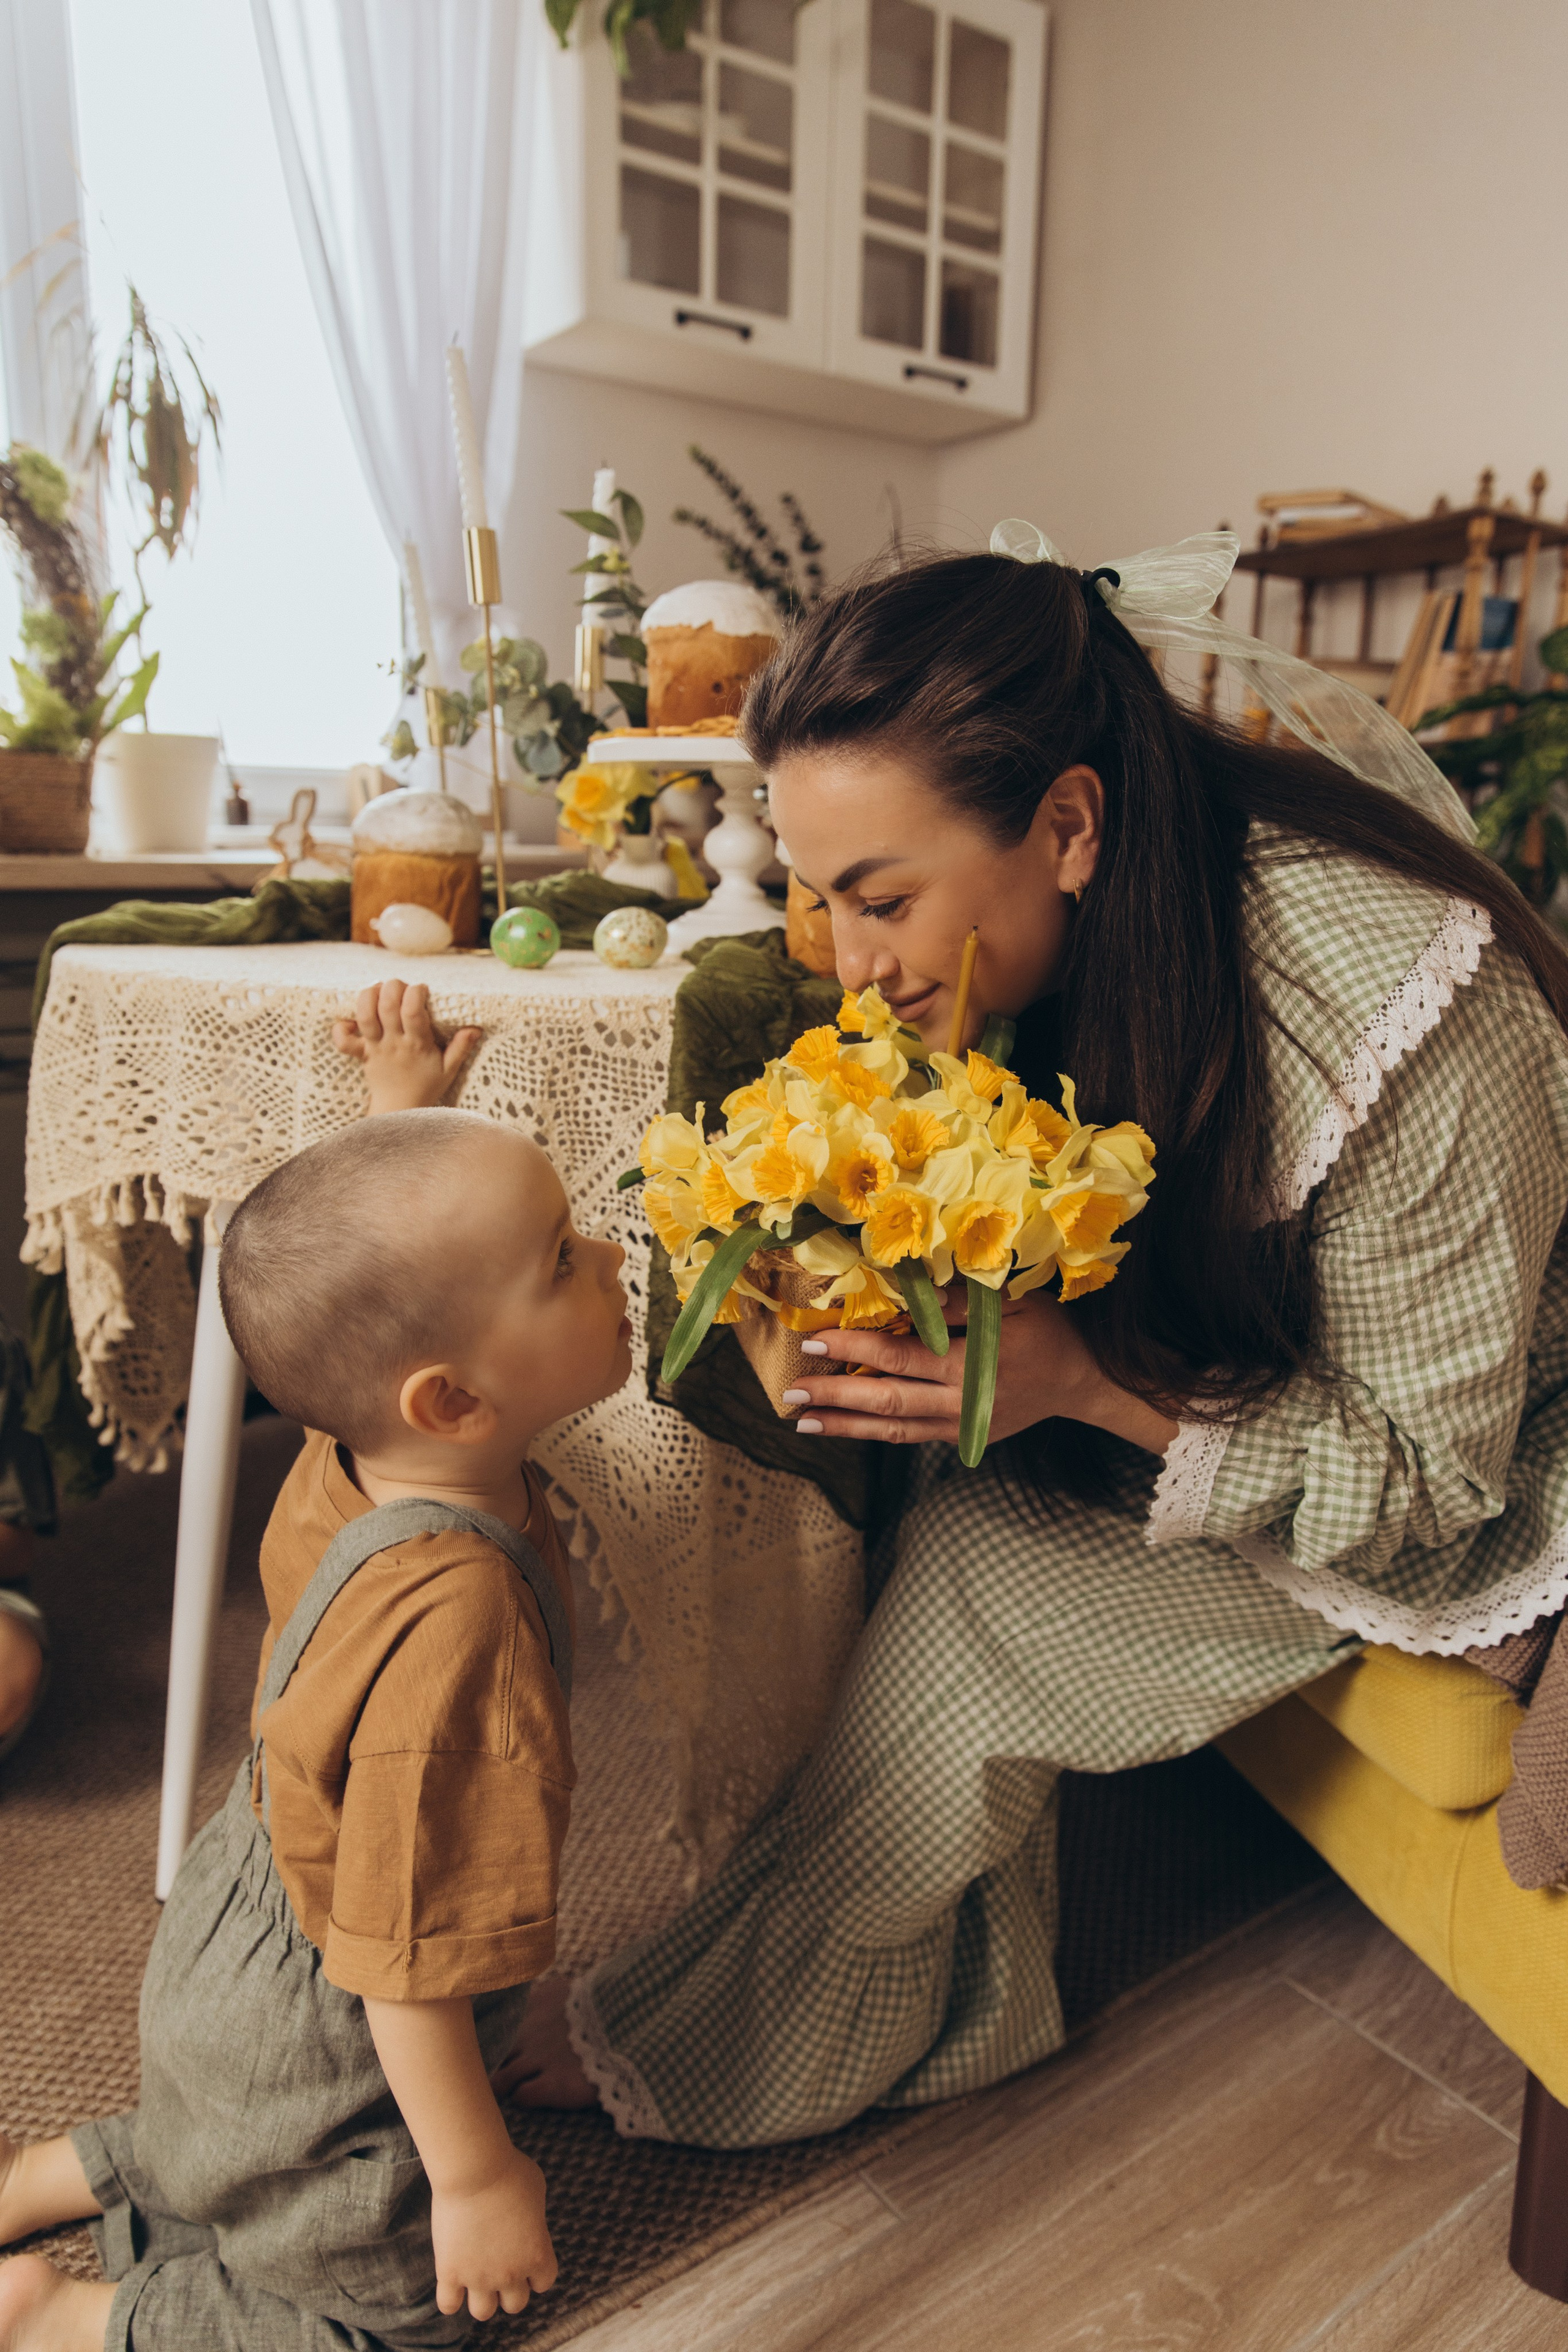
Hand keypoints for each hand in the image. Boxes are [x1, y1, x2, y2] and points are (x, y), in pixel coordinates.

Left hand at [332, 978, 479, 1113]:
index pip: (413, 1012)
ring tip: (379, 991)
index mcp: (416, 1045)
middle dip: (393, 986)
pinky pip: (343, 1040)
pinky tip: (353, 1018)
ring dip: (369, 995)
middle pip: (386, 1005)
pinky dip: (342, 1026)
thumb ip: (461, 1047)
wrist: (399, 1110)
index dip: (416, 993)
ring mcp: (375, 1047)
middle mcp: (393, 1043)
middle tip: (401, 987)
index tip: (423, 989)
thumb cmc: (426, 1087)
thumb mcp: (449, 1069)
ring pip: (364, 1015)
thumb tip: (475, 1028)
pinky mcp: (360, 1052)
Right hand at [431, 2145, 556, 2320]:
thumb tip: (529, 2224)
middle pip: (515, 2304)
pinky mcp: (450, 2273)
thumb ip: (535, 2218)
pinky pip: (448, 2305)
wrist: (474, 2170)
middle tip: (498, 2265)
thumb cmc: (509, 2171)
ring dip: (481, 2297)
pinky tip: (452, 2277)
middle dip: (509, 2288)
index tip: (523, 2255)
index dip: (535, 2271)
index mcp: (538, 2254)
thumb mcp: (537, 2190)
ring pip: (483, 2312)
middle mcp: (511, 2273)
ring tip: (475, 2275)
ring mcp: (479, 2277)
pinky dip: (450, 2298)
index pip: (544, 2282)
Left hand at [785, 1287, 1178, 1454]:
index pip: (898, 1356)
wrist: (1086, 1384)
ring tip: (802, 1422)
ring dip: (845, 1427)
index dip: (853, 1349)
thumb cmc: (1052, 1333)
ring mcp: (960, 1425)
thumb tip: (907, 1291)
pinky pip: (911, 1436)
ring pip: (893, 1429)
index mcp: (970, 1365)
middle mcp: (960, 1402)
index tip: (814, 1339)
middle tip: (790, 1394)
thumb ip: (961, 1302)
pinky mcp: (963, 1437)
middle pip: (885, 1402)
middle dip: (834, 1399)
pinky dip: (876, 1433)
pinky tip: (846, 1429)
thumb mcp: (1014, 1304)